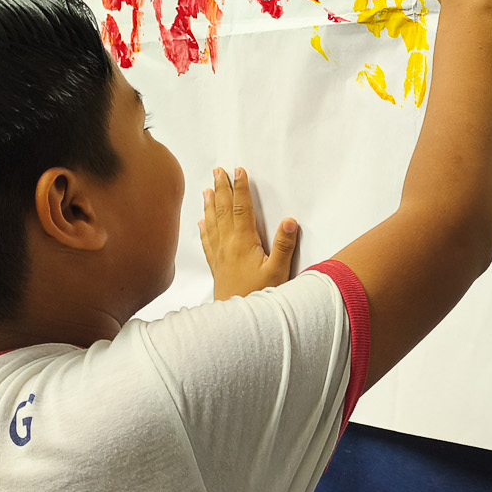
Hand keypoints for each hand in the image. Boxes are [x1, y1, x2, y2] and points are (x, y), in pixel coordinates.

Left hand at [201, 168, 298, 300]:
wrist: (237, 320)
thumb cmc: (259, 296)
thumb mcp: (278, 271)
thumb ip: (284, 245)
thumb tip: (289, 220)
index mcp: (243, 242)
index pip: (241, 208)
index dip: (240, 188)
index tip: (239, 171)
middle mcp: (228, 245)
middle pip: (224, 210)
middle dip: (222, 189)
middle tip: (218, 171)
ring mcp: (220, 255)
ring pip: (213, 223)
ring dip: (211, 204)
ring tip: (207, 188)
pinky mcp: (217, 266)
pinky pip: (207, 242)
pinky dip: (204, 228)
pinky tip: (201, 221)